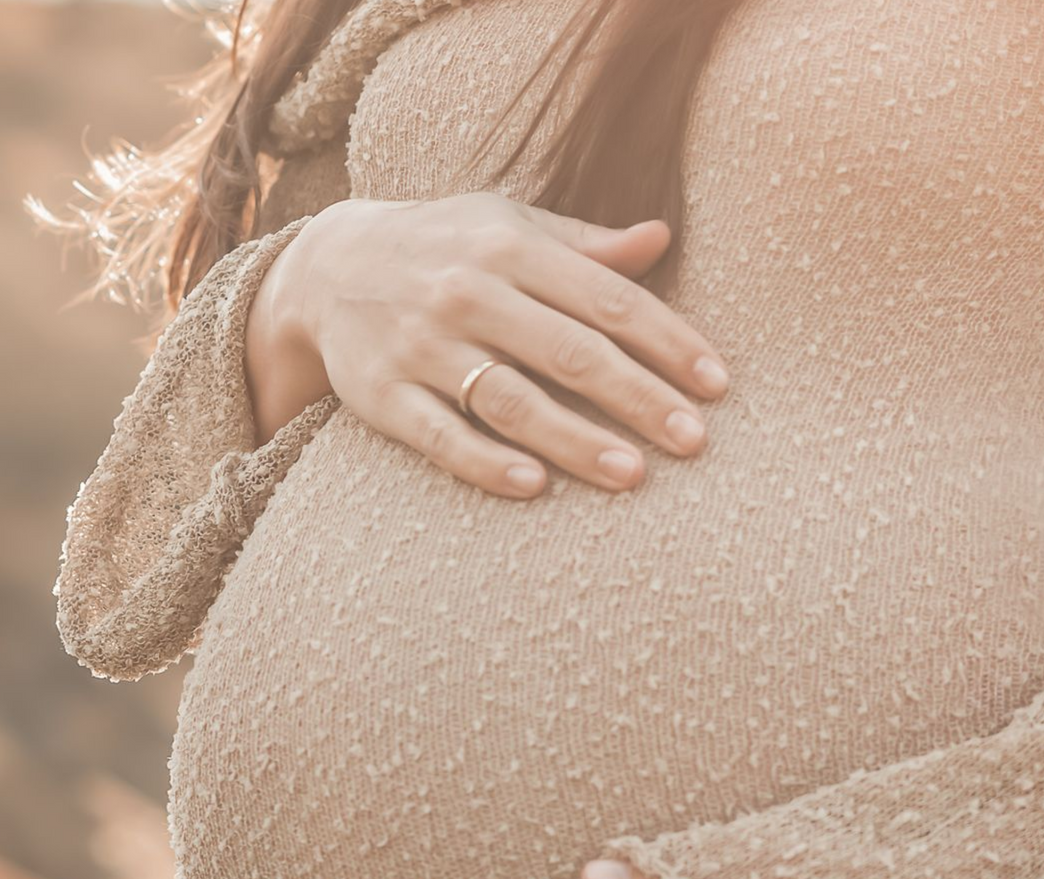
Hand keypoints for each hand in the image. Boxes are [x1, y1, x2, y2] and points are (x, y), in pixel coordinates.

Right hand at [244, 191, 730, 495]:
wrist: (326, 266)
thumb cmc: (445, 248)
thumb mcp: (508, 225)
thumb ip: (585, 245)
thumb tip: (662, 238)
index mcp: (510, 246)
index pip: (607, 299)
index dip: (668, 342)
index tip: (717, 384)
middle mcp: (467, 292)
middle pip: (569, 353)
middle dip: (638, 399)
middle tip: (694, 441)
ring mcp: (421, 346)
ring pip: (510, 399)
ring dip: (574, 440)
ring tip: (632, 475)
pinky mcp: (380, 394)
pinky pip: (439, 435)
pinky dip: (485, 462)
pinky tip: (534, 488)